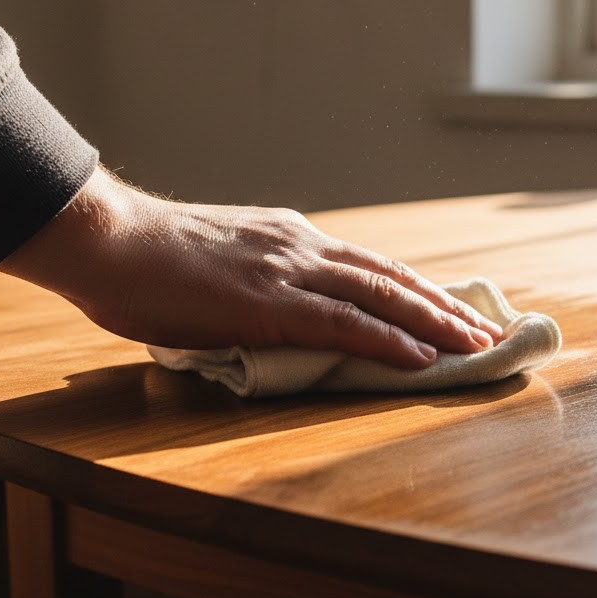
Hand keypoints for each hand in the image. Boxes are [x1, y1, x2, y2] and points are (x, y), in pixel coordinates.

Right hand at [0, 167, 501, 368]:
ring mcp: (289, 272)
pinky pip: (343, 324)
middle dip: (445, 308)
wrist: (108, 239)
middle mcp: (303, 248)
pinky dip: (390, 341)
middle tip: (488, 332)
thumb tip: (284, 314)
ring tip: (476, 346)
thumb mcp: (221, 265)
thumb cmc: (150, 260)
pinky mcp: (269, 303)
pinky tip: (423, 358)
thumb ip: (261, 284)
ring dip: (436, 324)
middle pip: (392, 279)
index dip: (418, 292)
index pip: (372, 266)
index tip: (452, 311)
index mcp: (292, 240)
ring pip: (382, 298)